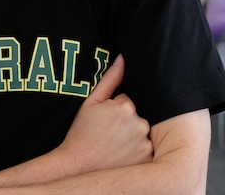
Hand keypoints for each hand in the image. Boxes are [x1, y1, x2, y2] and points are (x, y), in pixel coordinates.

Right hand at [55, 55, 152, 173]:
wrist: (77, 166)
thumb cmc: (82, 133)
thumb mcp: (91, 103)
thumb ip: (110, 79)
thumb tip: (123, 59)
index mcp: (126, 106)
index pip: (127, 101)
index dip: (114, 111)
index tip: (104, 122)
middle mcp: (139, 124)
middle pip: (137, 116)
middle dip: (125, 123)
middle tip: (108, 135)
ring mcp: (144, 143)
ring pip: (142, 132)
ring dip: (132, 137)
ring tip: (114, 146)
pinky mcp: (147, 159)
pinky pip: (147, 149)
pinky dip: (137, 151)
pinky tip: (122, 155)